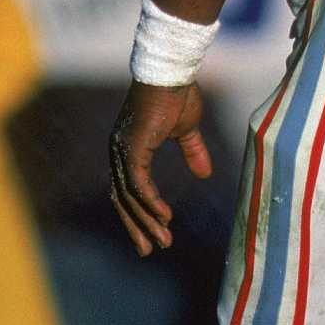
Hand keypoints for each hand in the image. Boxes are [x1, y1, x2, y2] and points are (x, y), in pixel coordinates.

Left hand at [109, 80, 212, 256]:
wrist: (172, 72)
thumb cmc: (177, 94)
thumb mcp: (187, 130)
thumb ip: (192, 152)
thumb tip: (204, 174)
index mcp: (129, 150)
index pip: (128, 190)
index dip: (139, 213)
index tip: (153, 234)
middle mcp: (120, 153)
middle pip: (123, 200)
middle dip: (136, 227)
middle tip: (147, 251)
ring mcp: (123, 151)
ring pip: (130, 197)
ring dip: (146, 221)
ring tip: (162, 242)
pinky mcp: (132, 148)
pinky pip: (138, 184)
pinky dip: (150, 203)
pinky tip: (163, 218)